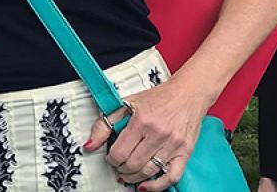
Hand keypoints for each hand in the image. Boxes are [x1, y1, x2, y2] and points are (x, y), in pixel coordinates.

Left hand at [82, 80, 209, 190]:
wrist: (187, 94)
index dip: (111, 159)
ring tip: (128, 174)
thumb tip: (89, 146)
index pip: (120, 152)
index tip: (111, 157)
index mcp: (142, 120)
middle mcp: (159, 133)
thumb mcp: (125, 104)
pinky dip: (157, 186)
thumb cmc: (157, 98)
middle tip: (118, 166)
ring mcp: (174, 144)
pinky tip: (145, 185)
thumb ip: (104, 124)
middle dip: (121, 169)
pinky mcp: (185, 152)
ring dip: (134, 178)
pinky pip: (172, 177)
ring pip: (149, 172)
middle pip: (133, 164)